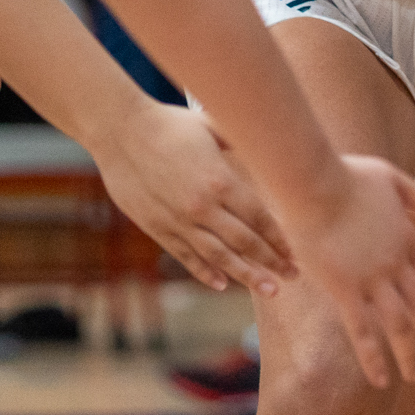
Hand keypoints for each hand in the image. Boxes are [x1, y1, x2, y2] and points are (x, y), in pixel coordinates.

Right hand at [89, 100, 297, 294]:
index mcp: (220, 181)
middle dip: (271, 262)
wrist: (120, 131)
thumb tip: (266, 142)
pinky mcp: (157, 228)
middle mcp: (202, 207)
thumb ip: (239, 142)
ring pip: (219, 256)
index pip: (260, 218)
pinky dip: (205, 271)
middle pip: (245, 243)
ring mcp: (179, 221)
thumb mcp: (211, 128)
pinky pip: (186, 255)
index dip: (279, 238)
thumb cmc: (169, 123)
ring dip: (246, 275)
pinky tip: (222, 283)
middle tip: (292, 277)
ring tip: (269, 290)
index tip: (295, 252)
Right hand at [278, 155, 414, 388]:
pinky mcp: (342, 289)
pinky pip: (361, 331)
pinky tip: (380, 379)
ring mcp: (370, 279)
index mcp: (407, 237)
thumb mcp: (391, 178)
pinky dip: (372, 357)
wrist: (312, 183)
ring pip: (397, 325)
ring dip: (410, 354)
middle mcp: (394, 263)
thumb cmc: (346, 174)